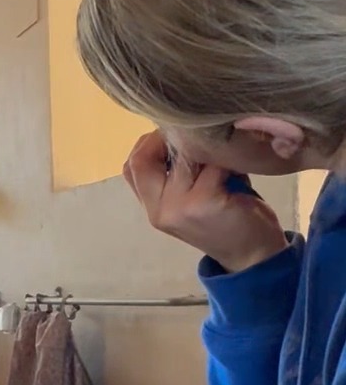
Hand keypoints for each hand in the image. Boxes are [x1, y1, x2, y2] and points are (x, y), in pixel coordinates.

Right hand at [124, 133, 287, 272]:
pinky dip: (226, 161)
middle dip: (166, 139)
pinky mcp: (204, 201)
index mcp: (153, 208)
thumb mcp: (193, 196)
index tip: (175, 137)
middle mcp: (158, 210)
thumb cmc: (226, 220)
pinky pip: (211, 163)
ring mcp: (178, 207)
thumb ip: (178, 171)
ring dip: (204, 148)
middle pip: (142, 160)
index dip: (149, 144)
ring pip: (181, 155)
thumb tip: (180, 128)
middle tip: (194, 137)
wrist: (254, 256)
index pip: (132, 167)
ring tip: (221, 156)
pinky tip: (236, 170)